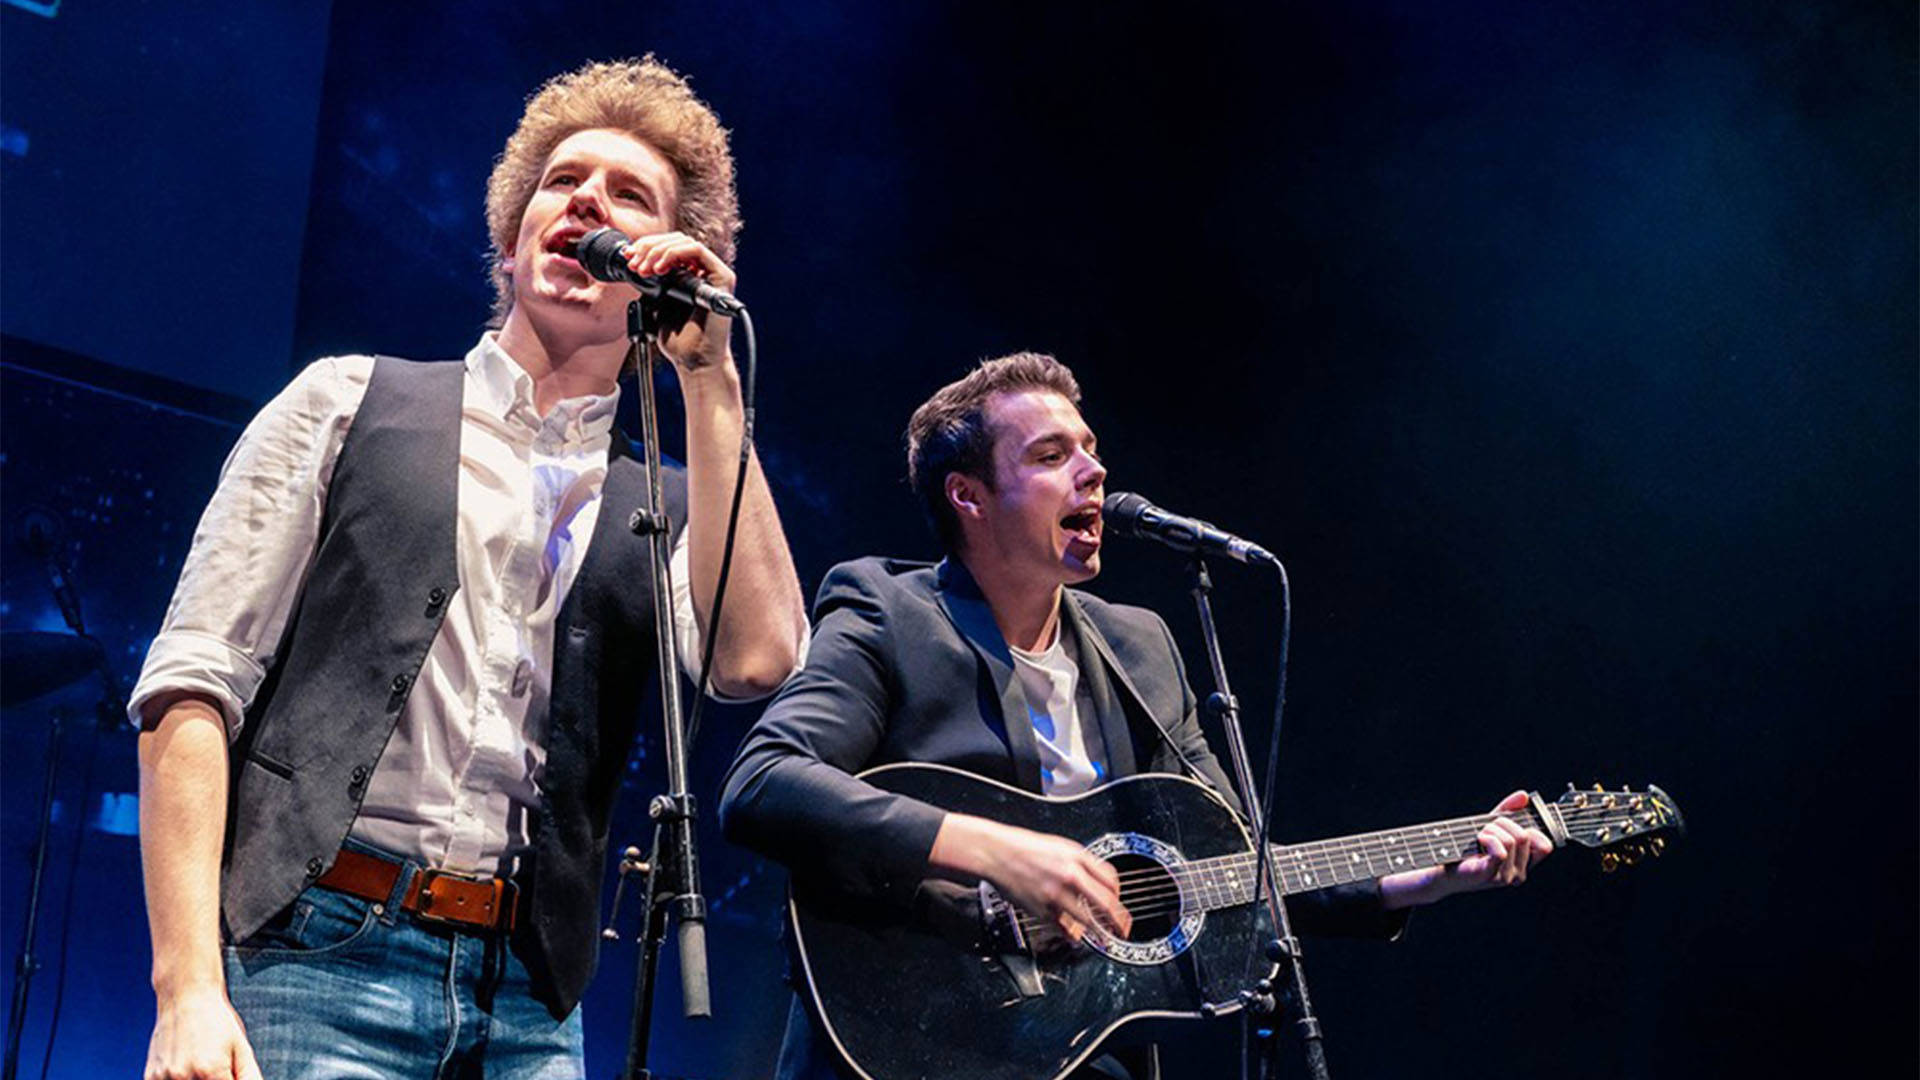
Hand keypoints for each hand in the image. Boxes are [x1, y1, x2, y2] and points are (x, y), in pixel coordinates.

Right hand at [144, 983, 261, 1079]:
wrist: (186, 996)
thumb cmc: (218, 1022)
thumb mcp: (241, 1048)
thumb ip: (249, 1076)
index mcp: (211, 1071)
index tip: (228, 1074)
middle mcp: (183, 1076)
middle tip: (216, 1069)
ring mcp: (164, 1078)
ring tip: (202, 1066)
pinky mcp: (150, 1077)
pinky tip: (187, 1069)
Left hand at [619, 230, 735, 372]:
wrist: (694, 362)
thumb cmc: (678, 340)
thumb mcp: (656, 303)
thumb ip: (650, 282)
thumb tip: (634, 260)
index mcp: (688, 274)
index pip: (667, 246)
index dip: (645, 247)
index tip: (628, 258)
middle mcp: (702, 271)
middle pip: (674, 240)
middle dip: (648, 247)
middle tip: (633, 264)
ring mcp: (713, 273)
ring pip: (684, 242)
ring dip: (658, 250)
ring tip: (643, 269)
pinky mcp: (722, 278)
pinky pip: (698, 251)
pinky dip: (675, 254)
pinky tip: (659, 269)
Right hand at [930, 814, 1131, 942]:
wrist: (997, 852)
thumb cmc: (1025, 847)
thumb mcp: (1059, 846)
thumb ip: (1080, 863)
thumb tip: (1097, 880)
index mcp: (1076, 857)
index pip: (1110, 879)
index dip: (1118, 894)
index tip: (1118, 902)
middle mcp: (1070, 875)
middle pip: (1106, 902)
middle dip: (1119, 920)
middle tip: (1123, 929)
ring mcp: (1056, 894)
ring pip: (1088, 921)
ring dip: (1099, 933)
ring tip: (1105, 938)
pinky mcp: (1042, 909)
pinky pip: (1064, 928)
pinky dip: (1072, 935)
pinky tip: (1076, 936)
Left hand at [1380, 791, 1553, 907]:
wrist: (1441, 867)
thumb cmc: (1466, 848)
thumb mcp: (1491, 825)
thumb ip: (1509, 810)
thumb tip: (1523, 796)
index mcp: (1523, 863)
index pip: (1545, 846)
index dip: (1531, 829)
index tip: (1512, 822)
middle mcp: (1518, 874)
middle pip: (1524, 836)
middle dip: (1502, 824)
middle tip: (1485, 830)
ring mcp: (1505, 877)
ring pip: (1512, 840)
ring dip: (1491, 830)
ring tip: (1478, 837)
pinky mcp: (1489, 875)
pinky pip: (1501, 850)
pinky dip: (1489, 838)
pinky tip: (1478, 840)